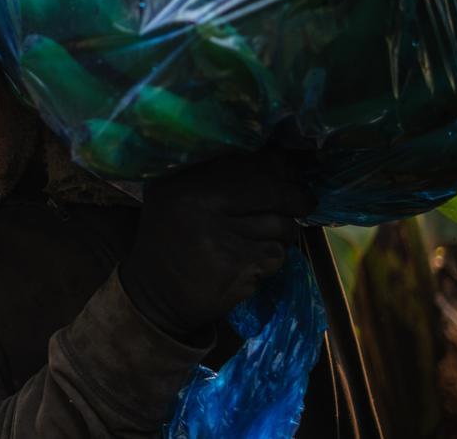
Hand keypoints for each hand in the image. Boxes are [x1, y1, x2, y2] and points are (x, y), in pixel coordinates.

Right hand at [120, 150, 315, 339]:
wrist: (152, 296)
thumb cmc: (170, 241)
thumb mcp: (174, 197)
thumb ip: (214, 176)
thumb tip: (277, 160)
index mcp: (185, 183)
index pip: (249, 164)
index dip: (279, 168)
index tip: (289, 176)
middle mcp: (200, 206)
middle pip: (271, 191)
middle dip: (295, 198)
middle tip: (303, 203)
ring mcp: (219, 238)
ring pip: (279, 225)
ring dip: (283, 233)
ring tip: (268, 238)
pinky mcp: (236, 268)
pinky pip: (275, 255)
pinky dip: (271, 259)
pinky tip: (252, 263)